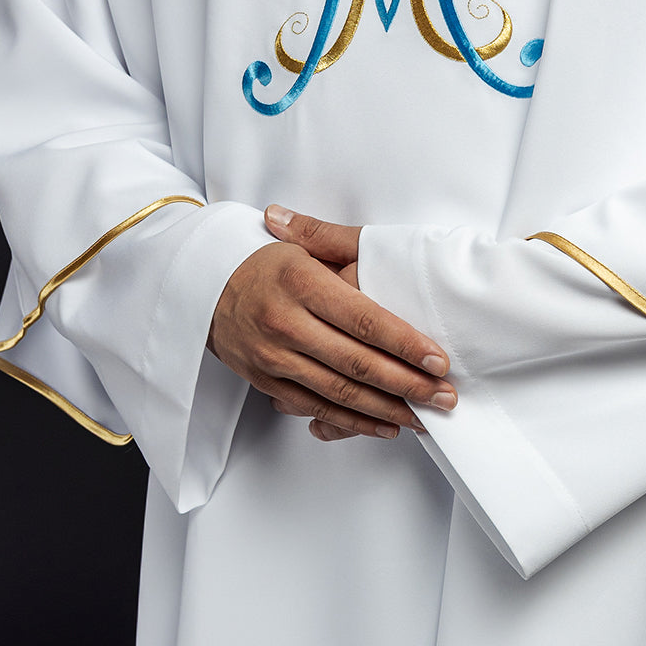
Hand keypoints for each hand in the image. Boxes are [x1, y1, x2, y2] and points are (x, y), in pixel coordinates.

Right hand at [207, 206, 455, 442]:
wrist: (201, 293)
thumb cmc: (261, 266)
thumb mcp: (296, 245)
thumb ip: (326, 236)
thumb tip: (320, 220)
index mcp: (300, 283)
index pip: (363, 319)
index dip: (404, 343)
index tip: (438, 360)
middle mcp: (285, 323)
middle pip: (356, 362)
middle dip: (408, 384)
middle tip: (445, 396)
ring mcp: (274, 358)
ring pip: (339, 393)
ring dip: (388, 409)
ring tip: (426, 417)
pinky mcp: (267, 381)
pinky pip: (316, 408)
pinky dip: (354, 421)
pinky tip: (386, 425)